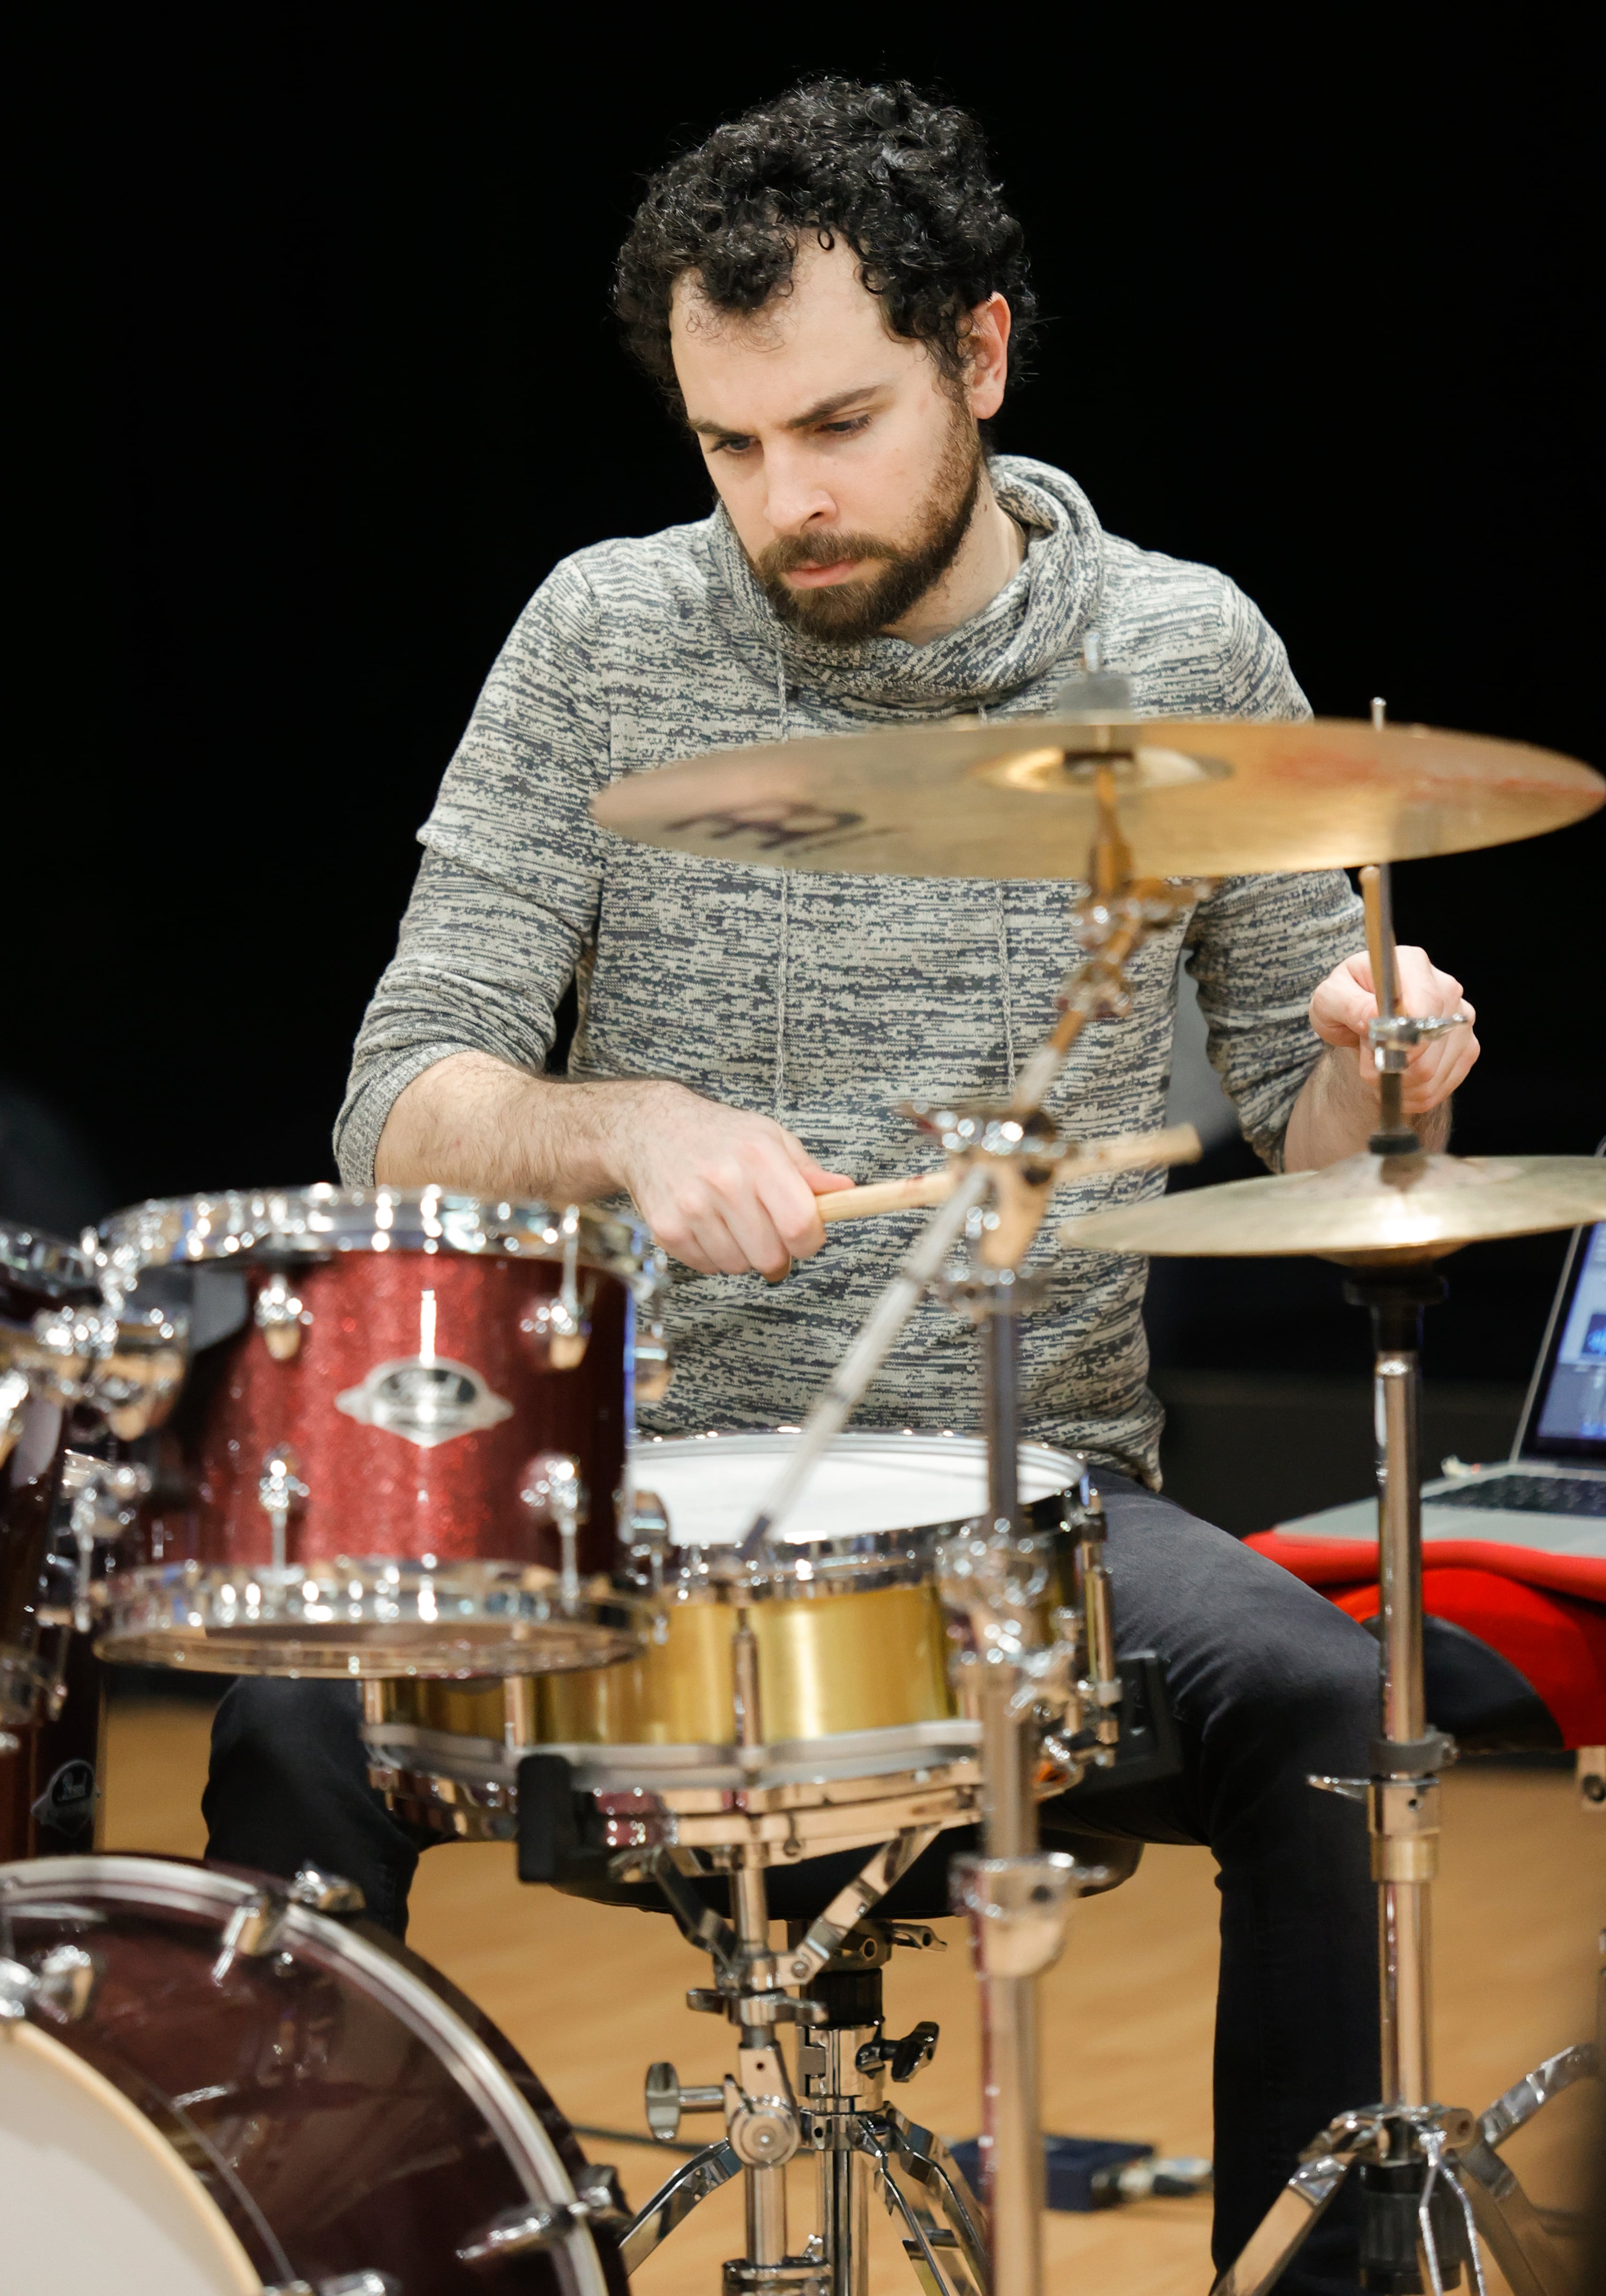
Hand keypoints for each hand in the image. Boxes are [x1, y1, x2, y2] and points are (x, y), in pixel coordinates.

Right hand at [614, 1083, 851, 1278]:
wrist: (651, 1129)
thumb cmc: (718, 1135)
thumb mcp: (769, 1138)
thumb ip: (808, 1171)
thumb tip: (846, 1192)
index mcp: (760, 1158)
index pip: (800, 1225)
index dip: (810, 1240)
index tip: (805, 1236)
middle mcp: (725, 1183)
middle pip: (771, 1256)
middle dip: (778, 1253)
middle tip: (769, 1232)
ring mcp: (692, 1208)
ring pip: (739, 1266)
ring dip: (744, 1254)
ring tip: (734, 1223)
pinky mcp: (667, 1229)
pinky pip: (707, 1266)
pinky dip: (714, 1255)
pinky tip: (709, 1226)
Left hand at [1309, 948, 1479, 1115]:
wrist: (1360, 1013)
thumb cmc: (1346, 1000)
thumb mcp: (1330, 998)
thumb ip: (1348, 1004)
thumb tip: (1376, 1016)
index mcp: (1413, 965)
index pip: (1424, 1007)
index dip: (1403, 1039)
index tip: (1379, 1050)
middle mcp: (1445, 988)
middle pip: (1429, 1046)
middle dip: (1392, 1064)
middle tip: (1368, 1060)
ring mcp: (1460, 1019)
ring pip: (1434, 1073)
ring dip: (1399, 1083)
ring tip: (1380, 1067)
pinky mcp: (1466, 1047)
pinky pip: (1442, 1087)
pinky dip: (1414, 1094)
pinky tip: (1398, 1079)